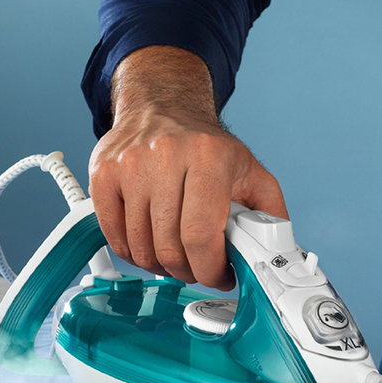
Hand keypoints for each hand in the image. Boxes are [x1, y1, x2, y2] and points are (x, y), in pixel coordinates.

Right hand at [88, 46, 287, 289]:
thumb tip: (278, 255)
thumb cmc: (210, 147)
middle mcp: (166, 156)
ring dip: (161, 266)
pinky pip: (114, 235)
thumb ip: (271, 215)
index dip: (210, 268)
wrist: (164, 107)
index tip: (218, 276)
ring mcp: (129, 164)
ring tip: (176, 257)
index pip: (201, 234)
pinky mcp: (103, 173)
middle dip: (188, 271)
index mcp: (209, 157)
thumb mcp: (251, 172)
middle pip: (169, 246)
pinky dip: (133, 253)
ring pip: (140, 246)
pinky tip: (151, 246)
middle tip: (198, 270)